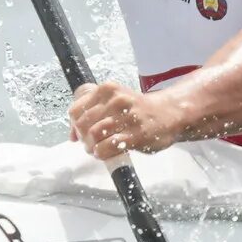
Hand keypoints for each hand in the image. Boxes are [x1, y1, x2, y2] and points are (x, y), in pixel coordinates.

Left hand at [69, 81, 190, 162]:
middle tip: (91, 143)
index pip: (76, 110)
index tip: (82, 132)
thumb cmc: (137, 110)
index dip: (74, 125)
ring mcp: (128, 117)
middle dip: (84, 137)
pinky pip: (108, 146)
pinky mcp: (137, 134)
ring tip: (98, 148)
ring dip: (92, 146)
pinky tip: (107, 152)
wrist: (170, 114)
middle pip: (83, 124)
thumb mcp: (113, 101)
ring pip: (94, 135)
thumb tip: (72, 136)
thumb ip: (90, 113)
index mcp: (108, 89)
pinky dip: (102, 153)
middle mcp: (117, 100)